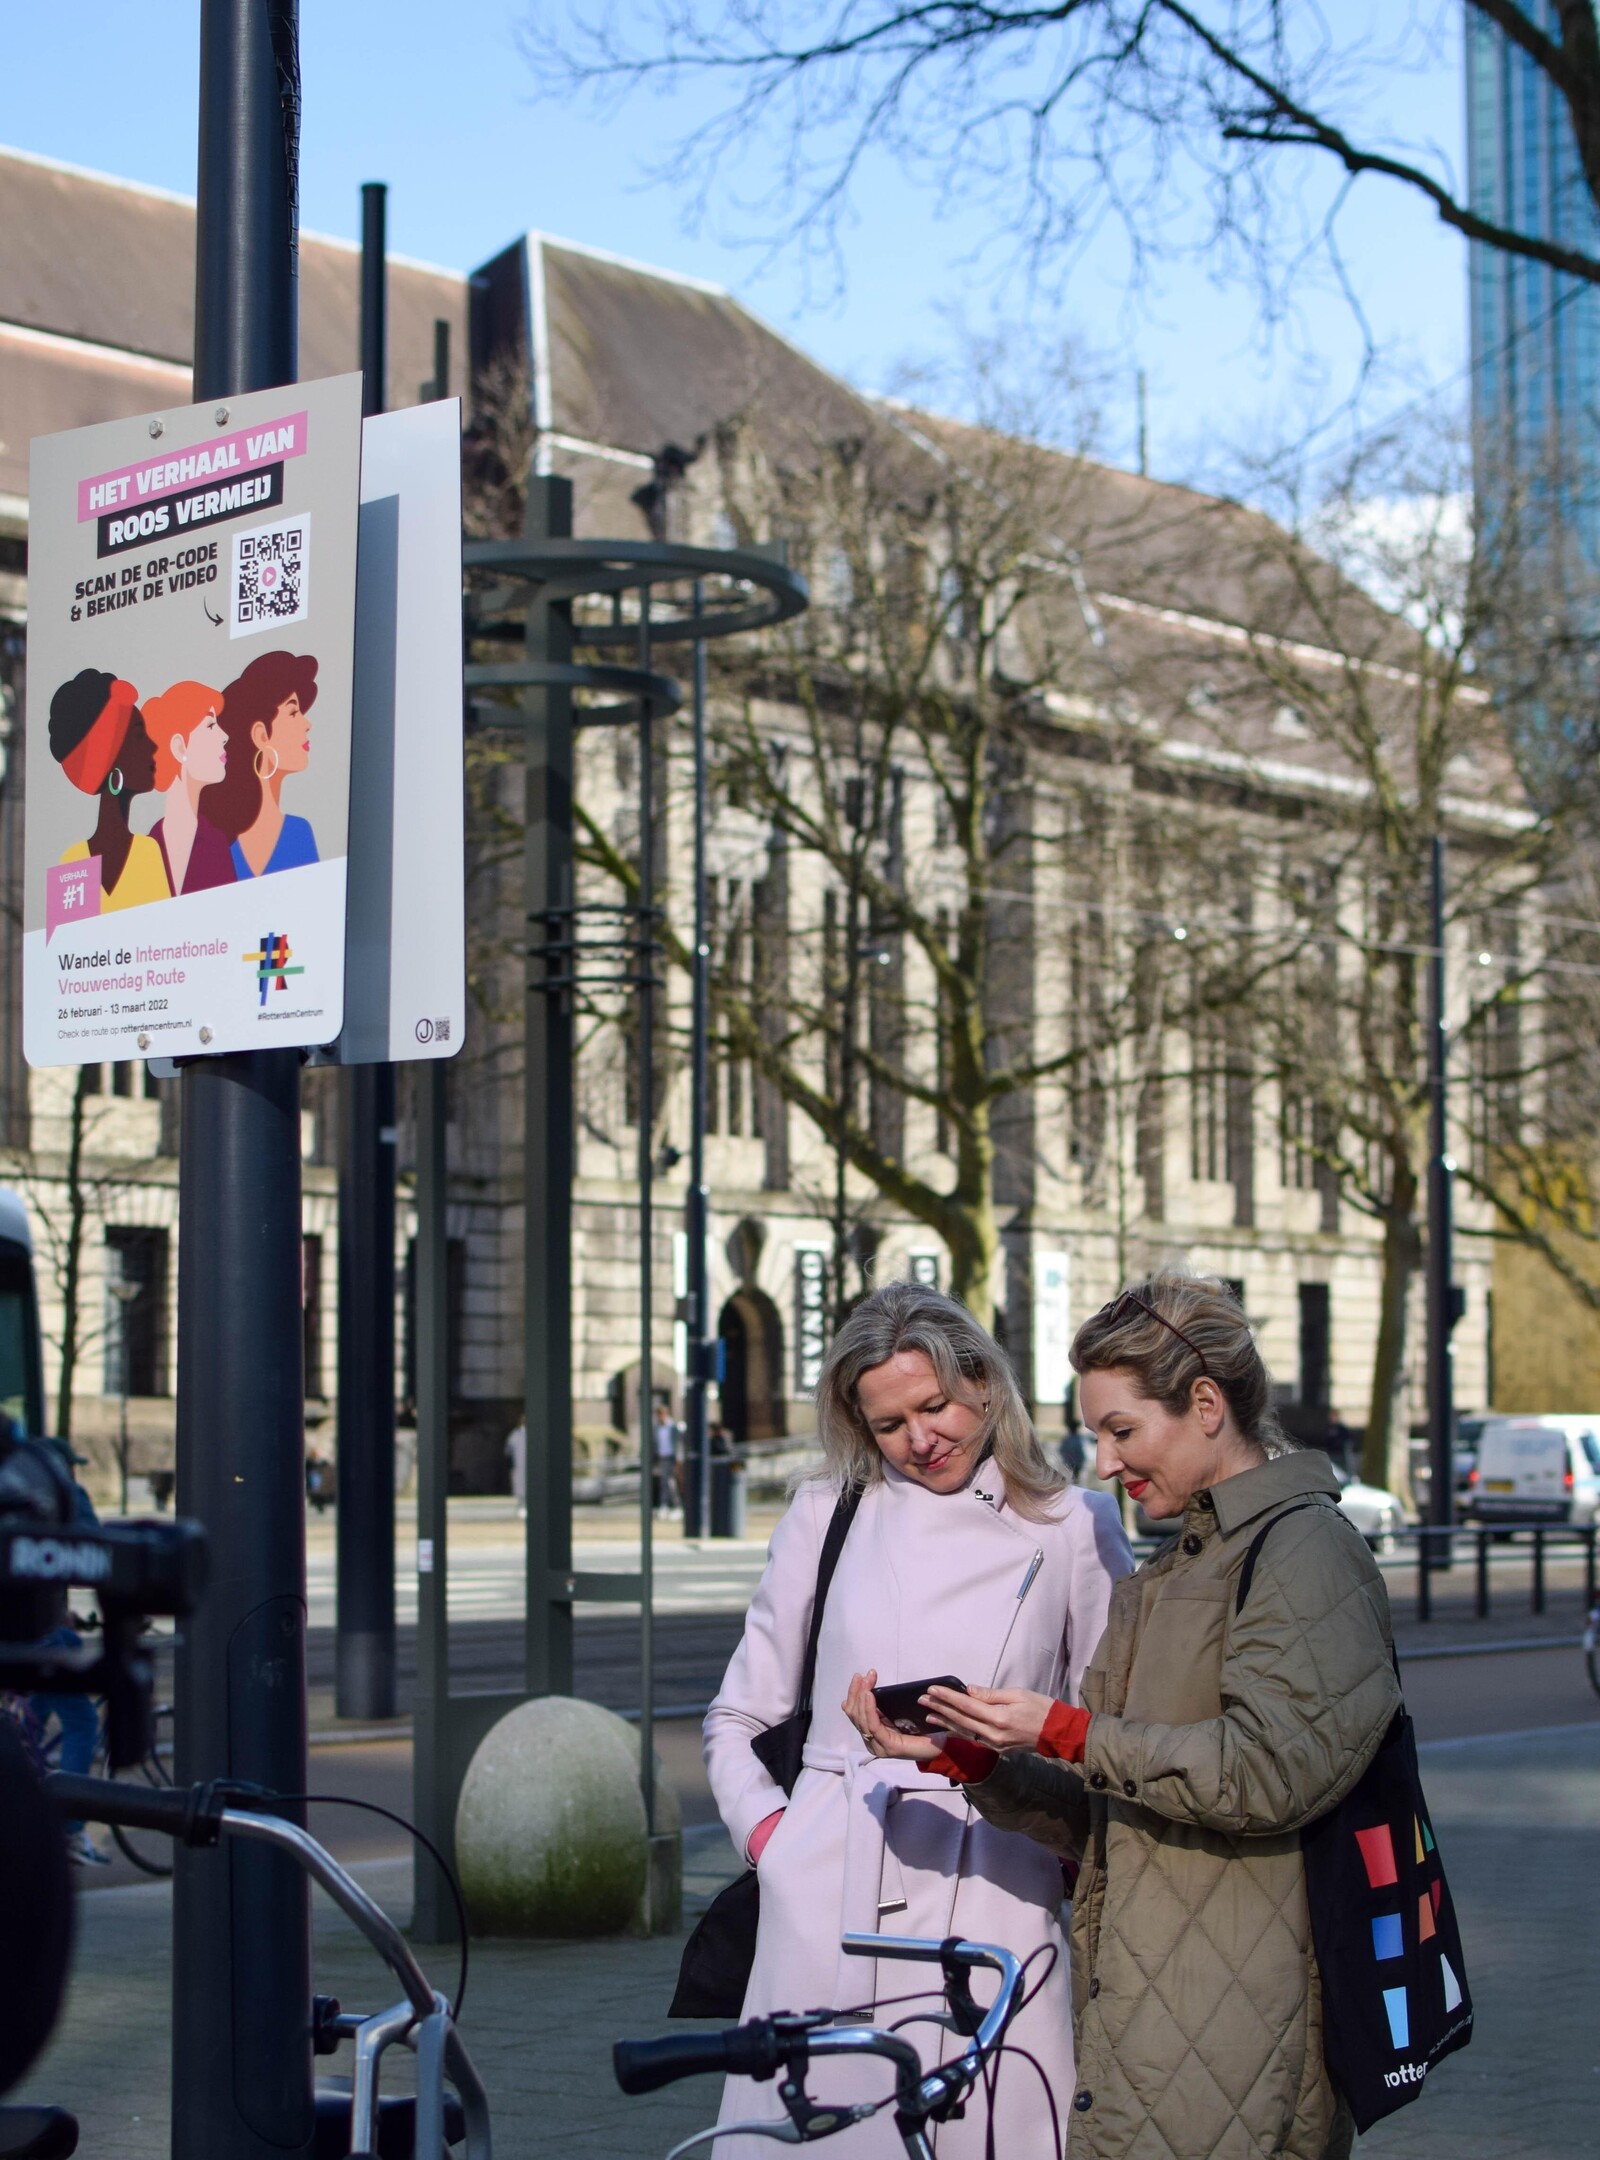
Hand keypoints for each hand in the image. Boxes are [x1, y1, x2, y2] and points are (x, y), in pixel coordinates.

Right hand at [843, 1669, 942, 1760]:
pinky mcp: (889, 1747)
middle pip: (855, 1715)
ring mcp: (879, 1745)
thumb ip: (883, 1708)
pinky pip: (874, 1726)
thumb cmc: (921, 1728)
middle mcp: (872, 1741)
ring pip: (861, 1720)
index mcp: (873, 1733)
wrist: (940, 1744)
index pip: (855, 1713)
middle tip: (863, 1676)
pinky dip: (869, 1709)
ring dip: (862, 1697)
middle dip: (857, 1692)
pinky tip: (870, 1696)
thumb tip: (870, 1690)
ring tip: (866, 1682)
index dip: (854, 1693)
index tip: (859, 1676)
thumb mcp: (897, 1714)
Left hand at [920, 1685, 1054, 1753]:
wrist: (1058, 1733)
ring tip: (928, 1716)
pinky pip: (973, 1739)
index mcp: (999, 1719)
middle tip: (922, 1700)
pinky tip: (948, 1729)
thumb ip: (991, 1694)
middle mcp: (994, 1735)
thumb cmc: (1041, 1709)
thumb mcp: (1018, 1694)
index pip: (967, 1705)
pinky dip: (958, 1733)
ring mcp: (995, 1745)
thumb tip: (968, 1691)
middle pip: (961, 1720)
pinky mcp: (997, 1750)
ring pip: (964, 1732)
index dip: (948, 1697)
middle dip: (940, 1709)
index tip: (932, 1689)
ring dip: (945, 1723)